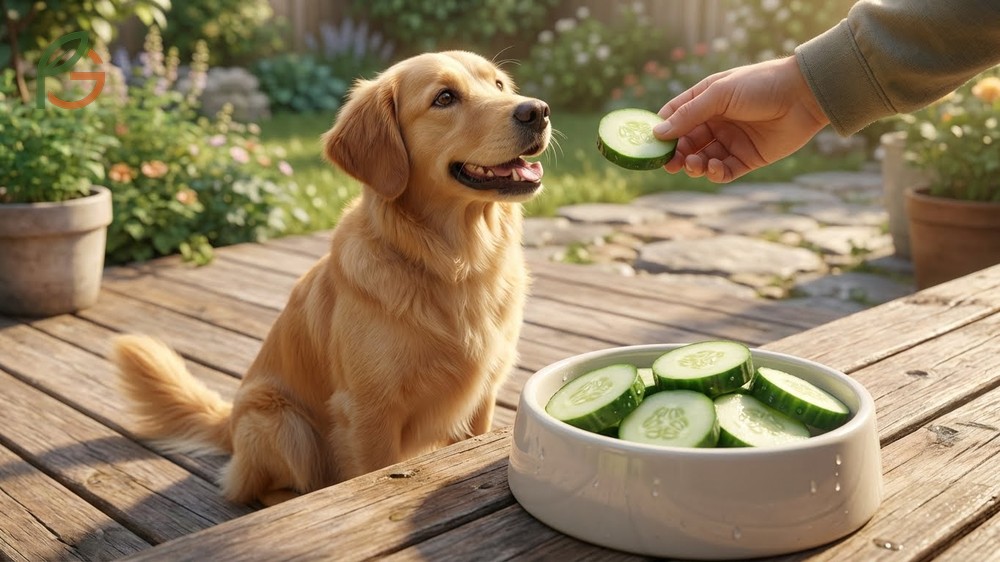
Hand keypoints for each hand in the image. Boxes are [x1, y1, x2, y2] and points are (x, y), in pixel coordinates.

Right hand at [653, 56, 829, 182]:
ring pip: (701, 160)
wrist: (804, 95)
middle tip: (670, 164)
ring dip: (693, 165)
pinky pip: (723, 172)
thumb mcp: (719, 94)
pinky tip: (712, 169)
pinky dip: (714, 174)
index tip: (650, 145)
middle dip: (676, 154)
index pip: (674, 118)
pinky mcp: (748, 159)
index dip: (661, 131)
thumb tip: (657, 133)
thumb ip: (688, 114)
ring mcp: (731, 141)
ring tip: (695, 163)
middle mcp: (716, 122)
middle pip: (685, 143)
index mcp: (706, 101)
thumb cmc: (760, 85)